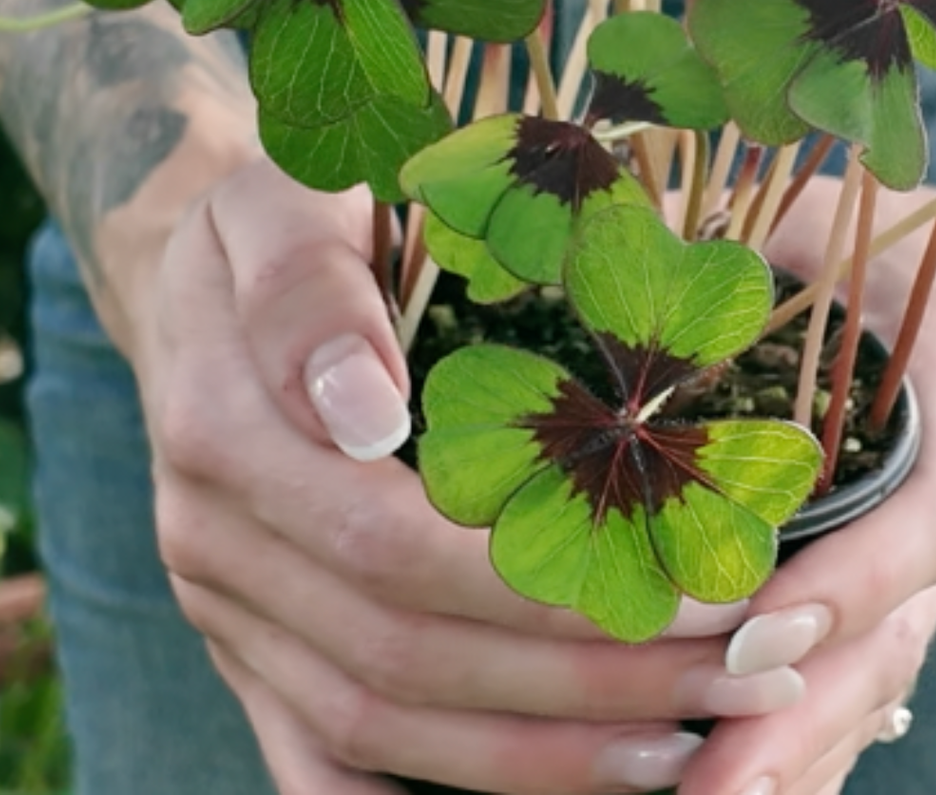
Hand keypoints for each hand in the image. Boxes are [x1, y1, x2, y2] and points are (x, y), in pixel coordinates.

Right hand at [128, 159, 809, 793]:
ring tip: (690, 740)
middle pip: (405, 655)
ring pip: (380, 725)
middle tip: (738, 668)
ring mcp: (228, 610)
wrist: (197, 277)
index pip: (394, 546)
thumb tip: (365, 409)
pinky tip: (561, 791)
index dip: (541, 583)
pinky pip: (326, 758)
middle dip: (582, 678)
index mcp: (221, 429)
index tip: (687, 577)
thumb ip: (307, 291)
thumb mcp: (278, 199)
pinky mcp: (248, 650)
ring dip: (539, 755)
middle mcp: (213, 542)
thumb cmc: (276, 217)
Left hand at [673, 148, 935, 794]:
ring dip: (790, 760)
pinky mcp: (906, 602)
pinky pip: (862, 690)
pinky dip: (807, 750)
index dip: (842, 585)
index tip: (754, 634)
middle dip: (793, 726)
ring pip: (869, 690)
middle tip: (705, 791)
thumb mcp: (855, 233)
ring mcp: (930, 581)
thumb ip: (754, 245)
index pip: (915, 529)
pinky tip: (732, 794)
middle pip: (883, 649)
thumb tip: (623, 243)